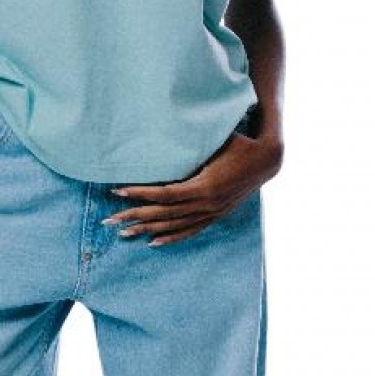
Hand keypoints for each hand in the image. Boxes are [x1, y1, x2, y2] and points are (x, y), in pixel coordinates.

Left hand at [103, 128, 282, 245]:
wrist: (266, 160)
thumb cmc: (238, 143)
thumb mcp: (214, 140)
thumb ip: (190, 144)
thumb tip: (160, 134)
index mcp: (204, 186)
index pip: (164, 194)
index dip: (140, 193)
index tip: (117, 191)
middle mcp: (206, 204)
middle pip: (163, 214)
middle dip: (134, 216)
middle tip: (108, 220)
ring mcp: (211, 213)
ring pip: (173, 226)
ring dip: (147, 229)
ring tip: (123, 234)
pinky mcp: (215, 216)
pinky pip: (189, 231)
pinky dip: (171, 237)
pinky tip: (153, 242)